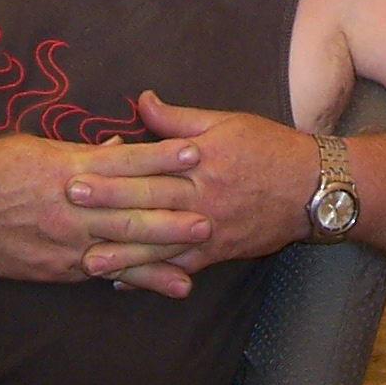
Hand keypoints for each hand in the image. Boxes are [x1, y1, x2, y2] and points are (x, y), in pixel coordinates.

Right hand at [0, 133, 206, 282]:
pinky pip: (98, 273)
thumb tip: (119, 146)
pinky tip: (156, 285)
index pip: (125, 161)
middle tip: (210, 217)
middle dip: (172, 216)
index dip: (162, 157)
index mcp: (68, 167)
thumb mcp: (38, 146)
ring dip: (159, 257)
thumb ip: (82, 152)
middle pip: (130, 211)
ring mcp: (62, 242)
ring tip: (193, 262)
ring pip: (120, 250)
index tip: (196, 151)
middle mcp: (70, 206)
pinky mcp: (53, 268)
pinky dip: (129, 278)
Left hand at [66, 92, 317, 277]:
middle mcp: (203, 197)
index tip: (78, 174)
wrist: (314, 187)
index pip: (150, 167)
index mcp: (201, 161)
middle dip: (108, 208)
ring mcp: (210, 228)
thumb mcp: (226, 122)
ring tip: (89, 261)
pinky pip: (182, 266)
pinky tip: (124, 283)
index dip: (112, 172)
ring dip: (124, 253)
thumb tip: (142, 101)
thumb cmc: (269, 147)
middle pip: (149, 203)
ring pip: (161, 243)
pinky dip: (153, 276)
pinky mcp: (219, 252)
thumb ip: (179, 119)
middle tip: (70, 210)